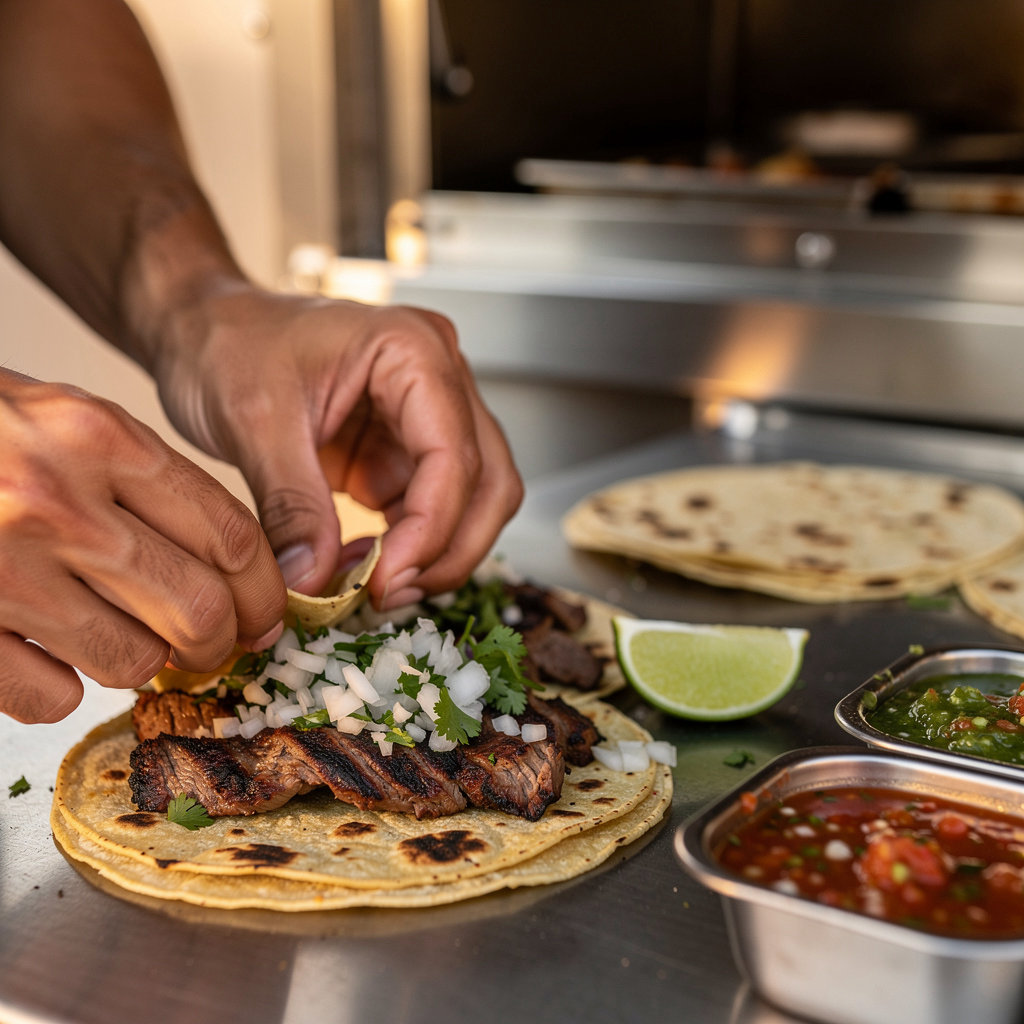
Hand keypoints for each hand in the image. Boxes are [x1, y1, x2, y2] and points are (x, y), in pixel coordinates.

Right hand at [0, 370, 285, 722]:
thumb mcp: (64, 415)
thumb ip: (145, 478)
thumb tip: (231, 564)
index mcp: (101, 438)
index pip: (233, 536)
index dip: (264, 593)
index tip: (264, 616)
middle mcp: (59, 501)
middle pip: (199, 608)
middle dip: (219, 643)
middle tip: (210, 648)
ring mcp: (1, 567)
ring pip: (133, 661)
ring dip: (142, 665)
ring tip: (124, 643)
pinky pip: (50, 696)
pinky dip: (61, 690)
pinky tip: (46, 657)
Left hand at [149, 285, 523, 607]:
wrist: (202, 334)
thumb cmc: (227, 344)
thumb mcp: (254, 422)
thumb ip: (292, 505)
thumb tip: (315, 583)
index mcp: (412, 350)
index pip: (454, 454)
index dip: (430, 528)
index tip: (384, 581)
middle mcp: (438, 381)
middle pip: (488, 483)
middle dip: (448, 550)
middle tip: (388, 593)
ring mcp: (426, 420)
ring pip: (473, 504)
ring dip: (434, 555)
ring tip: (370, 587)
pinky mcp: (403, 455)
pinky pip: (429, 514)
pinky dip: (405, 551)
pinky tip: (359, 569)